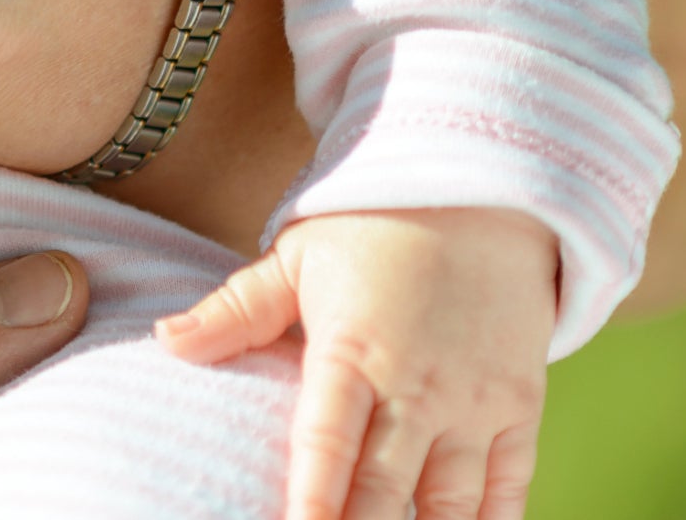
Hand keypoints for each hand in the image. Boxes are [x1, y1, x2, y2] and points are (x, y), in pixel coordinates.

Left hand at [156, 208, 556, 519]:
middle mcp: (419, 386)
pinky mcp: (519, 412)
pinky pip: (509, 491)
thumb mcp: (297, 255)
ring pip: (452, 504)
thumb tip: (166, 340)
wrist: (484, 196)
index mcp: (354, 350)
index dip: (312, 501)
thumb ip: (237, 310)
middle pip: (386, 491)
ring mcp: (476, 405)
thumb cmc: (372, 229)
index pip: (327, 443)